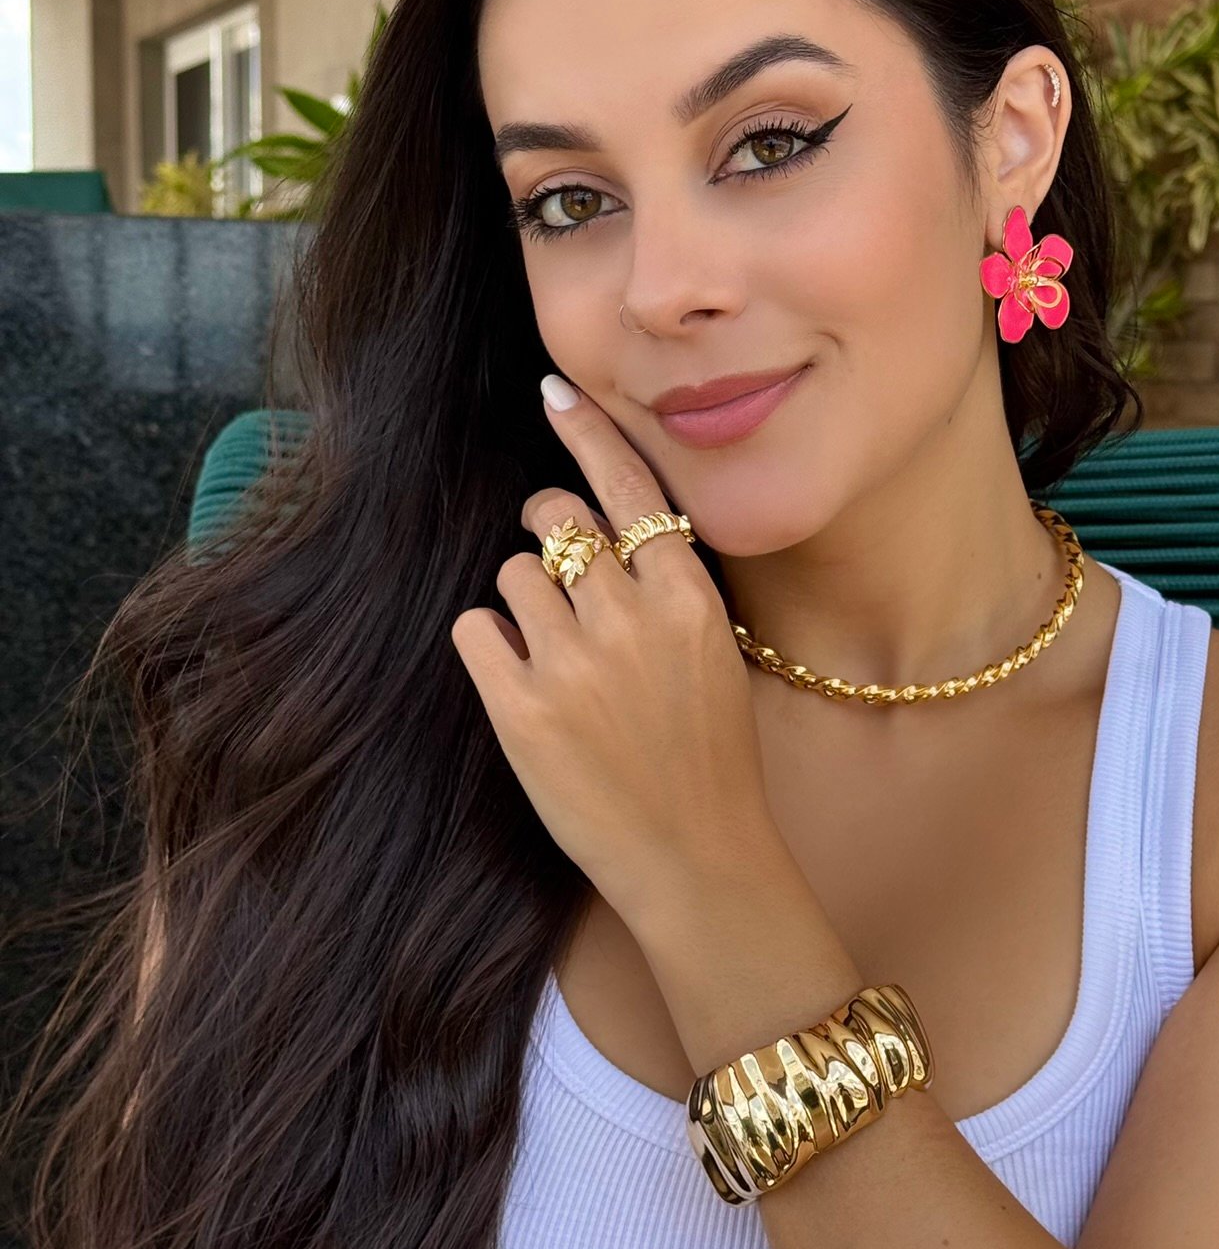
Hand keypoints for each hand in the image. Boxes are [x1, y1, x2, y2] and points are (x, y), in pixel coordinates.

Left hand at [450, 376, 776, 922]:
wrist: (697, 857)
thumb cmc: (709, 757)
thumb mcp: (712, 653)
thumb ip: (664, 589)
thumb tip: (604, 530)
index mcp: (688, 600)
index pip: (629, 488)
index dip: (589, 431)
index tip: (555, 391)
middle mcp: (630, 618)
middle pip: (556, 518)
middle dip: (543, 526)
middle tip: (550, 560)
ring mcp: (572, 664)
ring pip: (512, 573)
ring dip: (522, 601)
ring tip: (553, 656)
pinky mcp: (520, 711)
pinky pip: (476, 629)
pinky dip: (489, 645)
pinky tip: (520, 682)